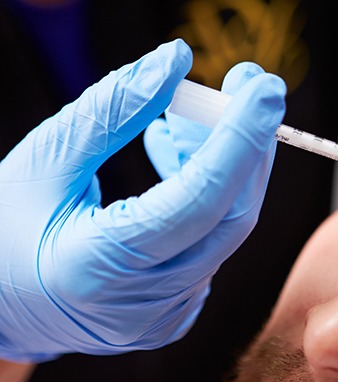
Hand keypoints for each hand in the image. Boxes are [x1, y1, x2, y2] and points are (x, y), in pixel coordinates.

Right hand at [0, 40, 285, 361]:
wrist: (7, 304)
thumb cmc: (9, 230)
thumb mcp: (46, 159)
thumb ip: (112, 110)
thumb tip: (173, 62)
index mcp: (98, 266)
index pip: (196, 201)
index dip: (239, 141)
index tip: (265, 90)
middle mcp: (143, 303)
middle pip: (229, 218)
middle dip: (247, 147)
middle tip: (246, 91)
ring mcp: (164, 316)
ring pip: (223, 231)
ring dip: (222, 170)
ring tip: (183, 128)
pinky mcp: (175, 316)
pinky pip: (210, 248)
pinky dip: (208, 201)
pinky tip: (179, 172)